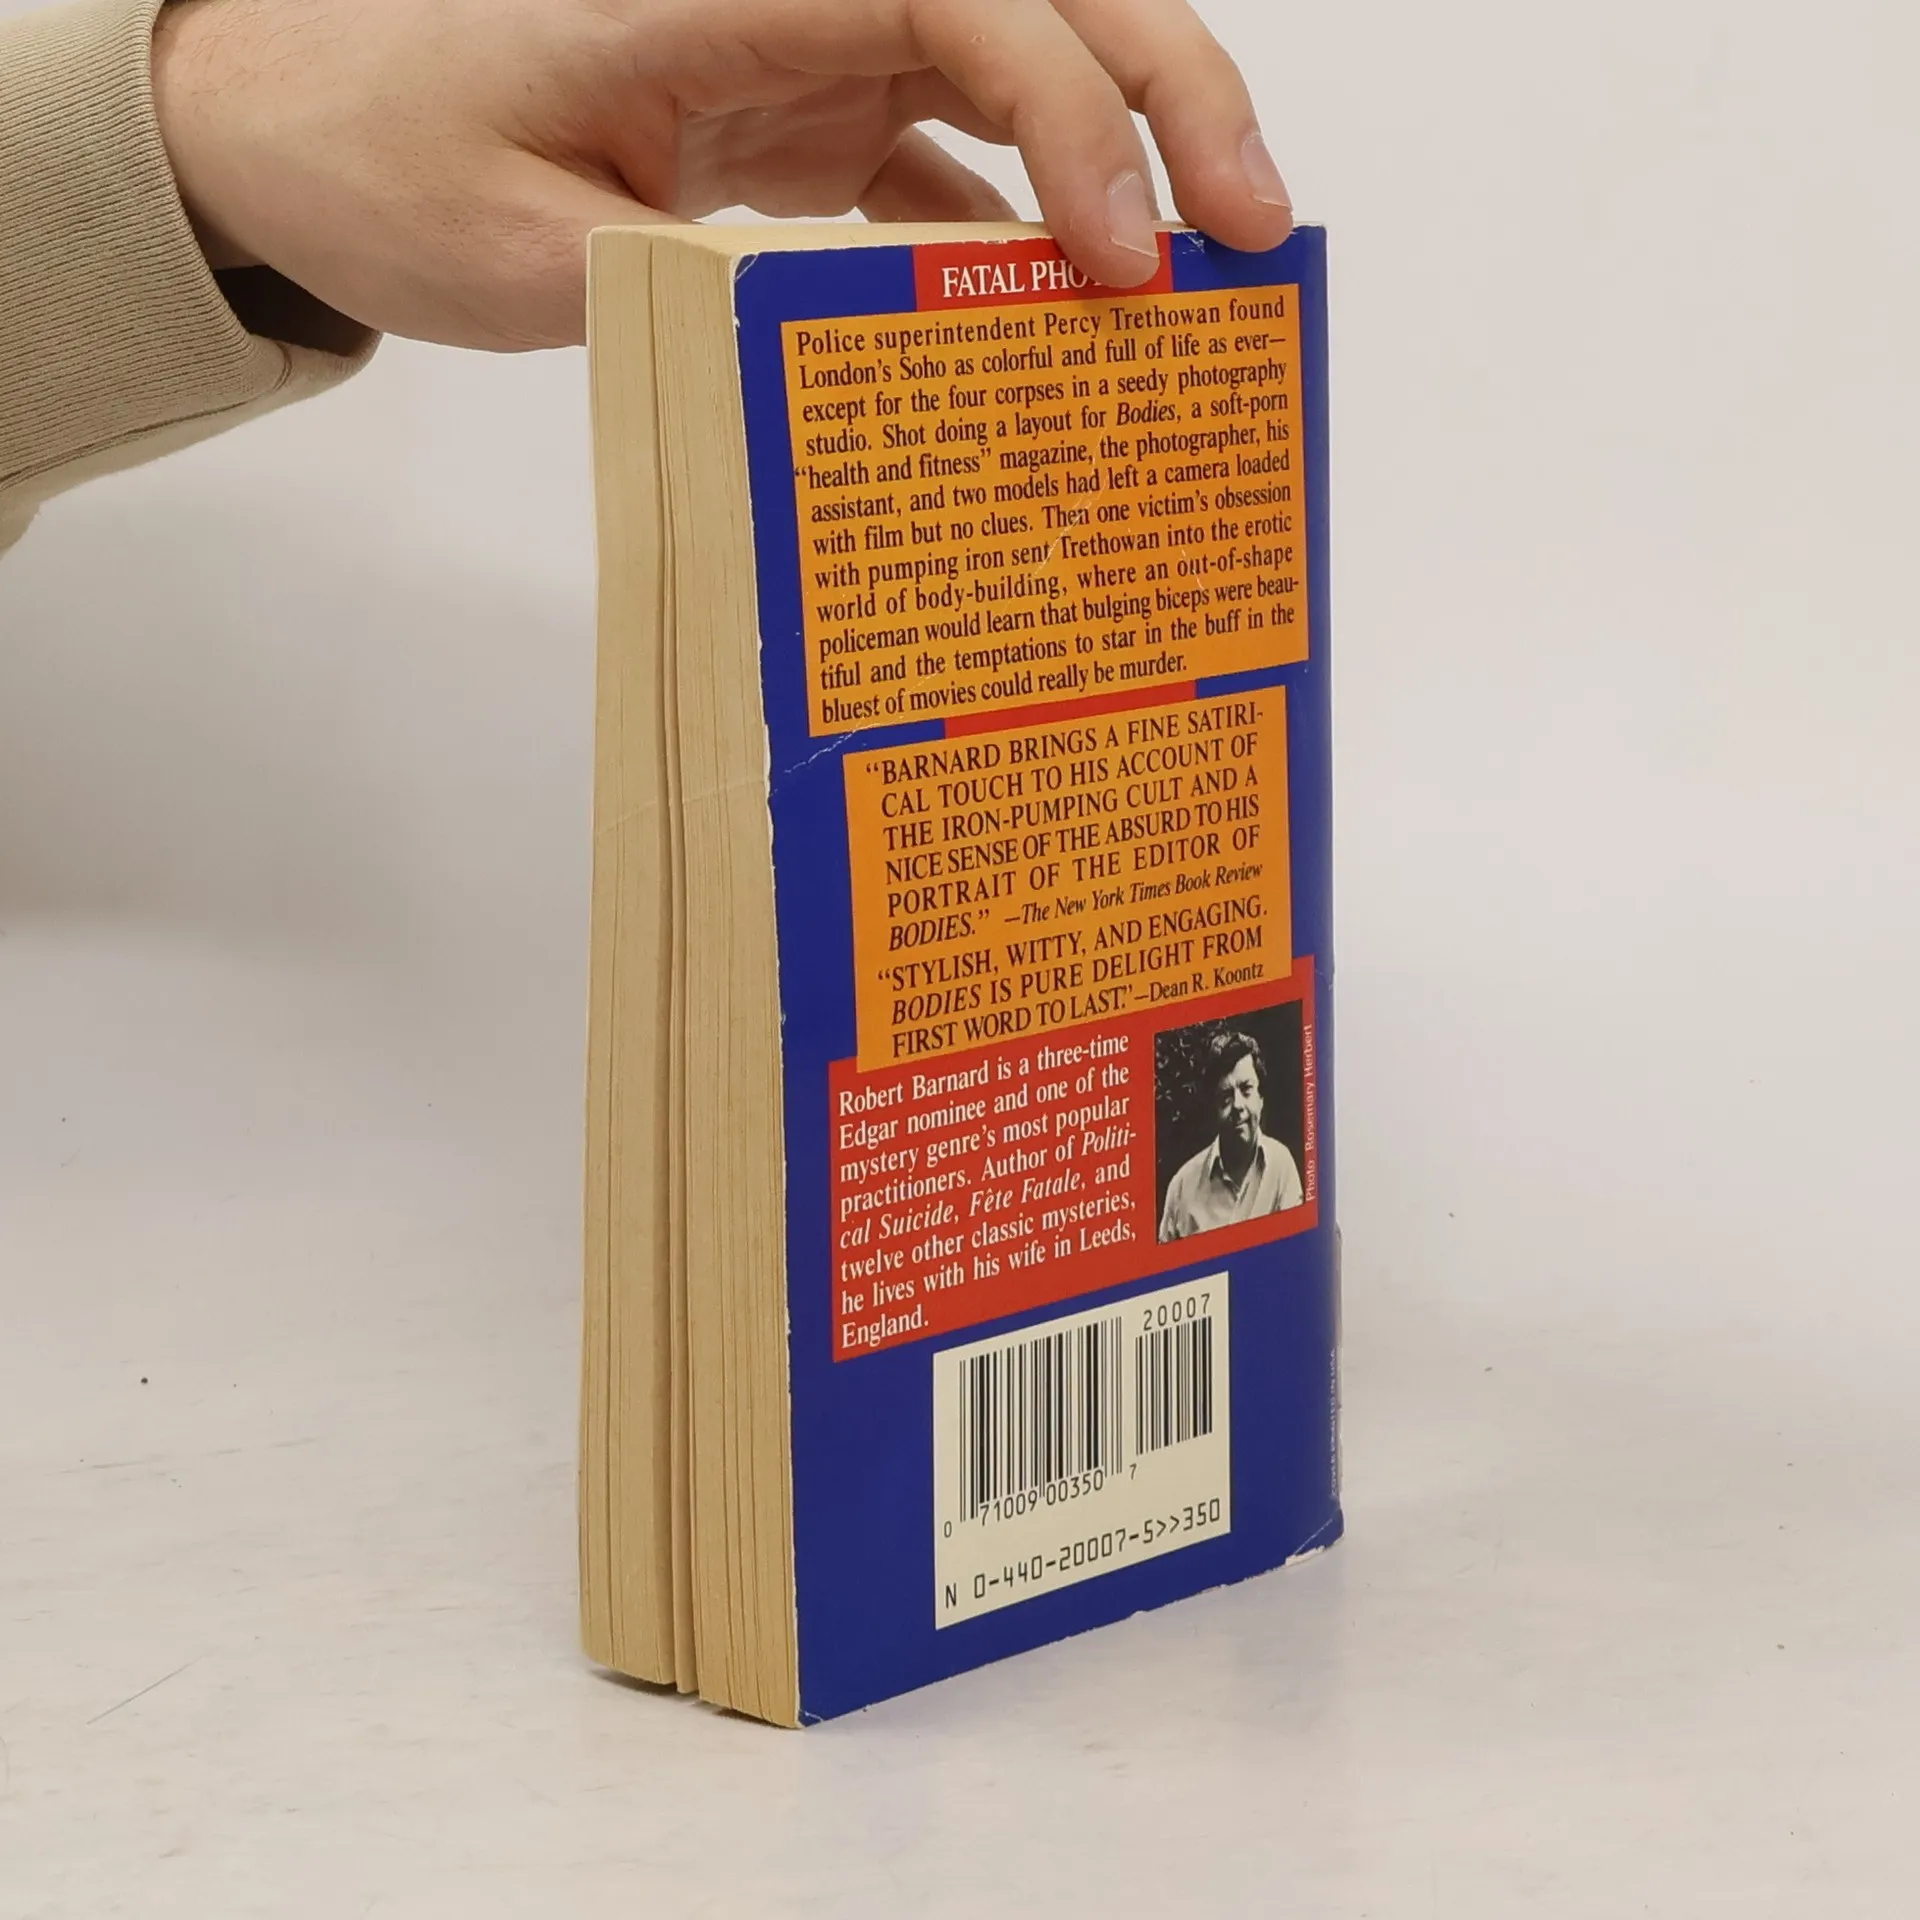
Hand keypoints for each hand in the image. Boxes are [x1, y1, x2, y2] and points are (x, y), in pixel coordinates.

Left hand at [151, 0, 1292, 351]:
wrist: (296, 124)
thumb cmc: (383, 151)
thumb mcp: (533, 244)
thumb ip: (712, 280)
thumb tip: (884, 337)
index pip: (970, 3)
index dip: (1079, 116)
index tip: (1128, 258)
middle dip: (1168, 100)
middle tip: (1256, 234)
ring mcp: (815, 47)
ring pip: (1021, 71)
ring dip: (1119, 166)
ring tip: (1193, 287)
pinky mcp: (806, 116)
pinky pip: (949, 158)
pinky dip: (1019, 231)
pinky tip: (1062, 317)